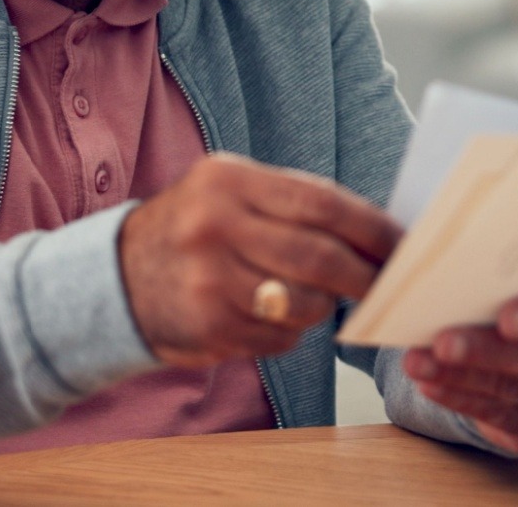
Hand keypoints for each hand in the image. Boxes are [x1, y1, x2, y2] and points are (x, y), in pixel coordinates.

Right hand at [119, 153, 401, 366]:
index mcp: (228, 180)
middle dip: (364, 276)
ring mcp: (208, 279)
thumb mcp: (229, 193)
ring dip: (324, 307)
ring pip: (303, 303)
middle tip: (387, 285)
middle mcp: (214, 225)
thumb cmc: (195, 230)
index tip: (401, 246)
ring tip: (318, 299)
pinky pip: (278, 337)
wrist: (115, 278)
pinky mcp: (207, 325)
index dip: (371, 228)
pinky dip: (291, 332)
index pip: (321, 203)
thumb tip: (374, 232)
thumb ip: (293, 205)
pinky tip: (275, 317)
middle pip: (318, 257)